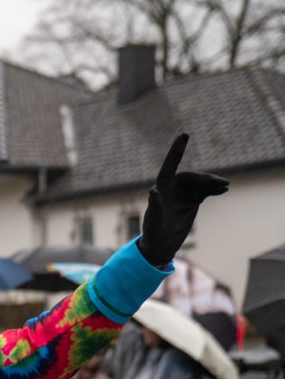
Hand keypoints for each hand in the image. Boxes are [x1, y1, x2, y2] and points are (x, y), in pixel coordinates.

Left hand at [137, 134, 228, 266]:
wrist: (162, 244)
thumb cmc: (154, 232)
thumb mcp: (154, 221)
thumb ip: (155, 206)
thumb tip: (153, 192)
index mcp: (161, 188)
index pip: (169, 165)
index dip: (176, 150)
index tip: (184, 134)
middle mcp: (172, 187)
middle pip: (191, 176)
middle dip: (205, 179)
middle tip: (221, 184)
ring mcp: (183, 193)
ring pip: (200, 183)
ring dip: (212, 184)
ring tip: (225, 186)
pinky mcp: (192, 199)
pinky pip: (205, 190)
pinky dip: (214, 190)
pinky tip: (223, 190)